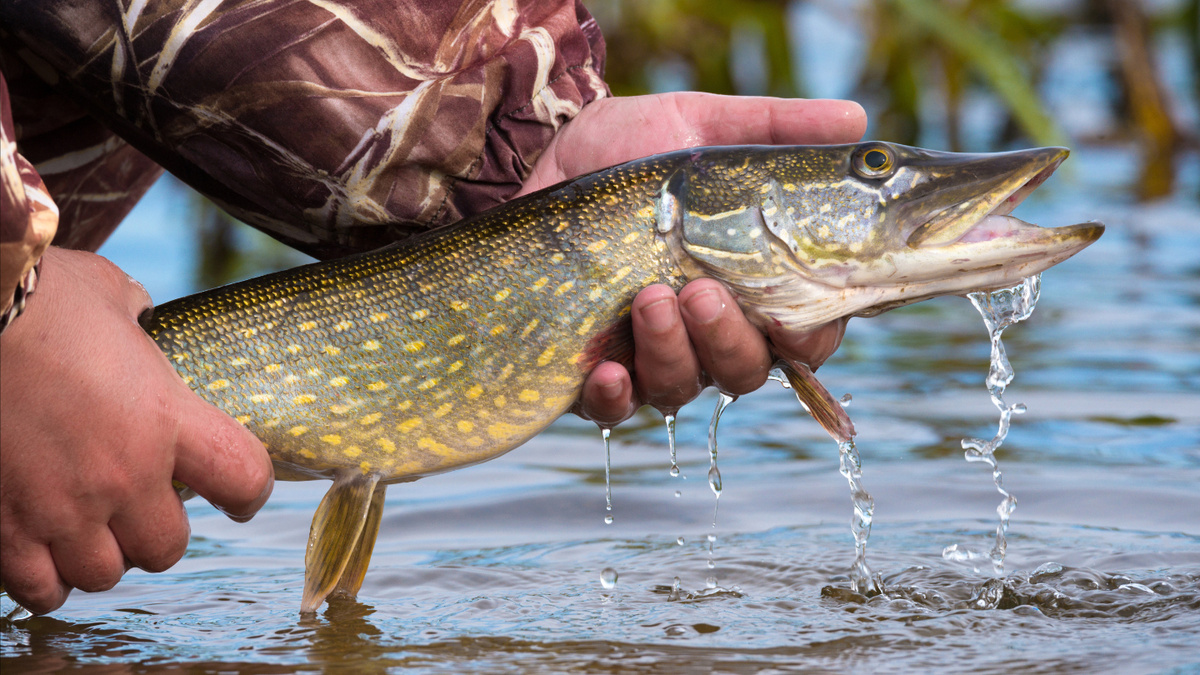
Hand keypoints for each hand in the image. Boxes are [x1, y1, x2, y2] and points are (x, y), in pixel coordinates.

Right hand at [0, 248, 273, 613]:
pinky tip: (41, 551)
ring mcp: (61, 509)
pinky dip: (46, 578)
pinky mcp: (4, 530)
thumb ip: (135, 317)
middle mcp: (123, 475)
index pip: (243, 477)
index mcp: (166, 418)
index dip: (248, 492)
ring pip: (105, 574)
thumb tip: (135, 316)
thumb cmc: (34, 298)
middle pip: (168, 546)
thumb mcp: (107, 295)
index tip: (238, 497)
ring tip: (88, 529)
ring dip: (103, 556)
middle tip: (141, 508)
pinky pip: (40, 589)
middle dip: (159, 532)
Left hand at [517, 93, 865, 424]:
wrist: (539, 159)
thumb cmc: (627, 149)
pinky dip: (616, 396)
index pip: (804, 335)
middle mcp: (706, 331)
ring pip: (682, 388)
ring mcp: (649, 356)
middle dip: (728, 339)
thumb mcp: (697, 125)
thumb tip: (854, 118)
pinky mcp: (591, 371)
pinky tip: (606, 368)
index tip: (796, 320)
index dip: (810, 338)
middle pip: (744, 370)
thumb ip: (773, 128)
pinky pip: (613, 411)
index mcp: (749, 284)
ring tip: (648, 296)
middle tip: (702, 290)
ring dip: (672, 352)